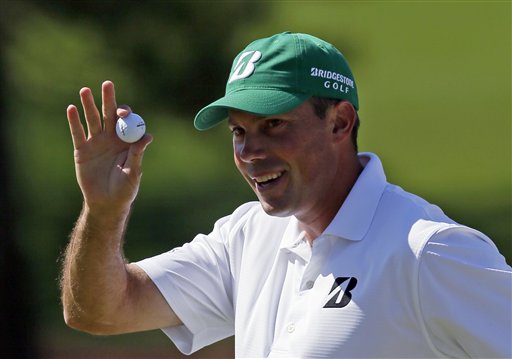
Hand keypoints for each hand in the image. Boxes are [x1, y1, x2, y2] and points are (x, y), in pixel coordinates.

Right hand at [67, 81, 151, 212]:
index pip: (127, 122)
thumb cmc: (125, 189)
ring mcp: (96, 142)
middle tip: (108, 84)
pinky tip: (71, 108)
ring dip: (89, 105)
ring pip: (92, 119)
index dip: (126, 114)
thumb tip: (147, 137)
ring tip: (85, 90)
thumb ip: (137, 155)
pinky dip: (74, 121)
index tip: (124, 113)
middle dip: (109, 100)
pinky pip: (78, 133)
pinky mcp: (82, 150)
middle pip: (109, 114)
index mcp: (127, 141)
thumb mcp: (133, 172)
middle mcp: (112, 138)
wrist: (106, 202)